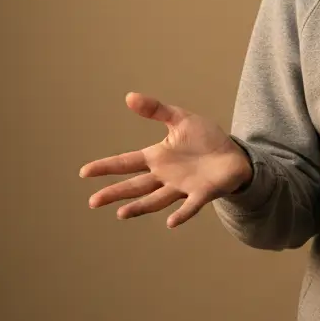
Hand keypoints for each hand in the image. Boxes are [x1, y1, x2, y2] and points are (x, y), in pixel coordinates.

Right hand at [79, 92, 251, 228]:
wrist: (235, 155)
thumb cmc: (207, 139)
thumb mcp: (181, 119)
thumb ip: (157, 110)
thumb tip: (129, 97)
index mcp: (158, 157)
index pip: (127, 162)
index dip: (106, 166)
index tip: (84, 172)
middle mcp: (166, 176)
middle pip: (136, 185)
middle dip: (115, 192)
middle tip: (93, 201)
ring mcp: (183, 186)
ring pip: (157, 199)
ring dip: (140, 206)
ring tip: (121, 213)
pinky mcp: (203, 193)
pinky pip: (190, 206)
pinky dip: (181, 214)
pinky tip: (170, 223)